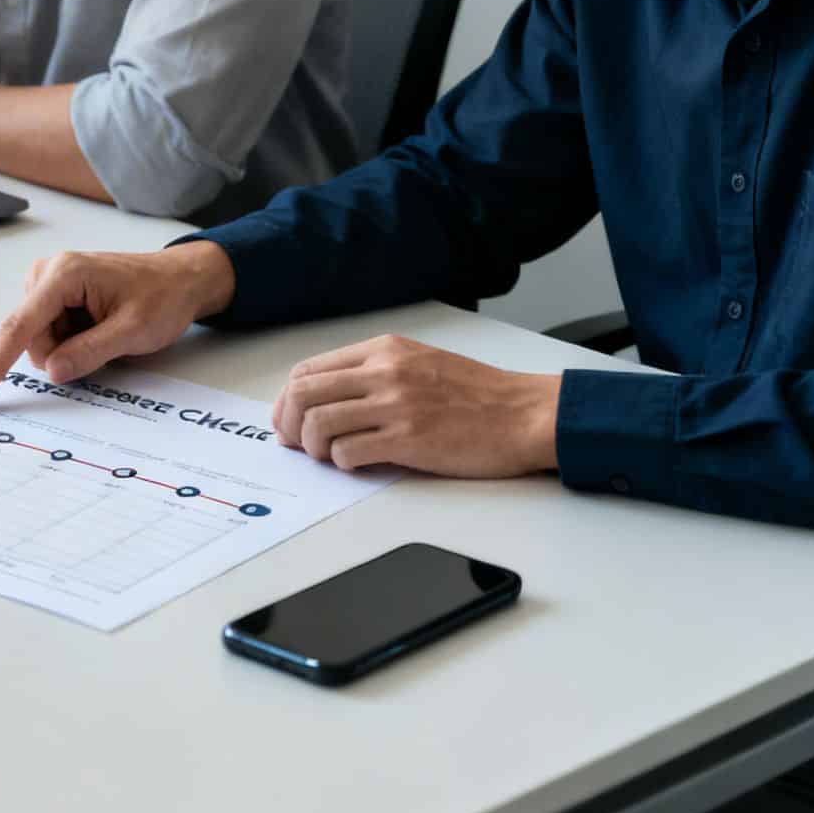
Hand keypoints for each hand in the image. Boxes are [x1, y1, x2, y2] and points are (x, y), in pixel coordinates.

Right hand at [0, 244, 237, 404]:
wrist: (180, 280)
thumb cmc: (162, 296)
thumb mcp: (133, 330)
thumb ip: (90, 352)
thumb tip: (52, 371)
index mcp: (65, 275)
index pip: (19, 327)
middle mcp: (48, 273)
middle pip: (30, 339)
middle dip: (60, 355)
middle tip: (104, 344)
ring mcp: (48, 283)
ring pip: (38, 341)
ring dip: (68, 349)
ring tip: (105, 332)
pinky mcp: (53, 296)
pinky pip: (48, 335)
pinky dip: (70, 342)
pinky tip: (97, 328)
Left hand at [272, 336, 561, 475]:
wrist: (525, 413)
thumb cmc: (477, 393)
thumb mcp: (419, 362)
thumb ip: (372, 373)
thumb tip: (324, 400)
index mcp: (383, 350)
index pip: (309, 370)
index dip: (288, 399)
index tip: (290, 420)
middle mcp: (384, 371)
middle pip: (303, 394)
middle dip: (289, 424)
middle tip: (297, 444)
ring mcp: (396, 404)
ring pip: (318, 423)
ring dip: (313, 447)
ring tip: (328, 456)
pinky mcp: (409, 439)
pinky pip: (349, 452)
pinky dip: (342, 463)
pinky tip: (357, 463)